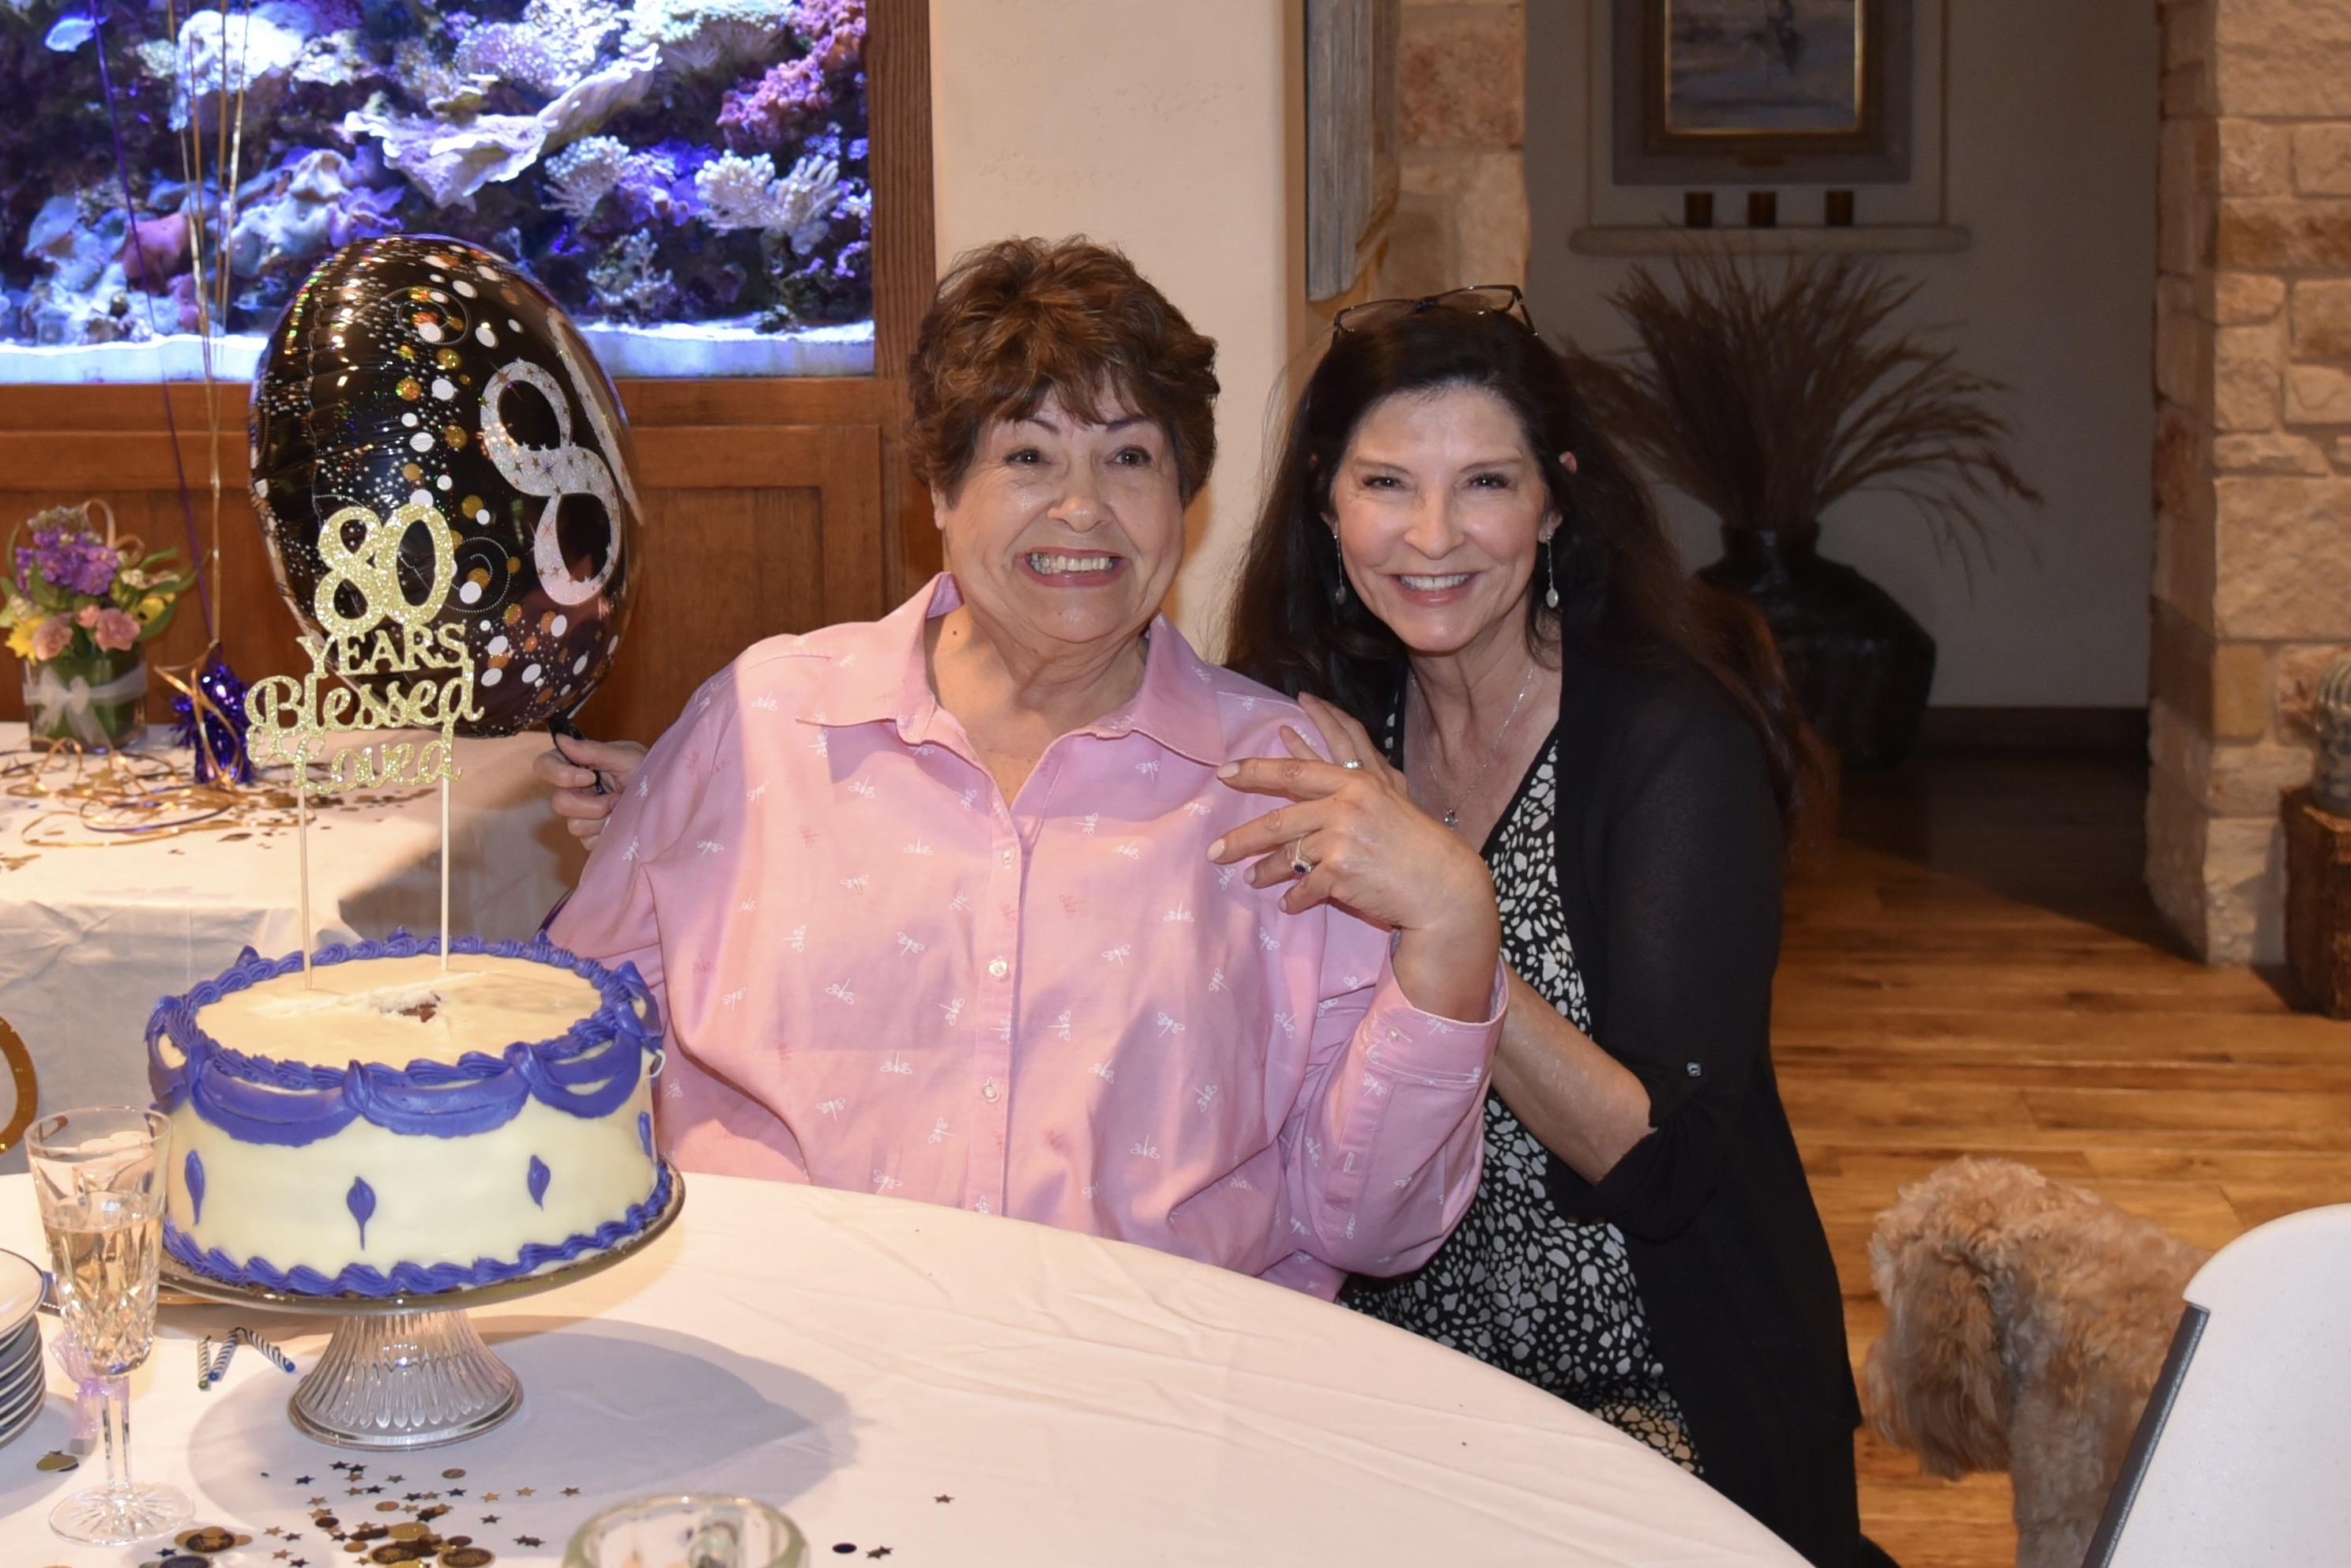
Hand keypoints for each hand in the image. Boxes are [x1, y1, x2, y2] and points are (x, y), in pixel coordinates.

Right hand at [533, 736, 645, 843]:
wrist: (666, 797)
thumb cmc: (647, 770)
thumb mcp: (625, 756)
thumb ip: (592, 750)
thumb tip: (561, 739)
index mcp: (576, 765)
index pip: (544, 766)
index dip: (560, 774)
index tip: (589, 776)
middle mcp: (574, 790)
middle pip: (559, 803)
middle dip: (592, 804)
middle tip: (616, 798)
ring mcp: (581, 814)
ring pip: (575, 826)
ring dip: (603, 818)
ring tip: (622, 808)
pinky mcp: (591, 835)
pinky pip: (589, 841)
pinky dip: (609, 833)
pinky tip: (621, 822)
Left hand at [1210, 693, 1494, 937]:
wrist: (1443, 885)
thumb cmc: (1415, 844)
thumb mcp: (1387, 802)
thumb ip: (1350, 790)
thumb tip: (1308, 792)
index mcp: (1356, 783)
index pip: (1296, 771)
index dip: (1257, 769)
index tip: (1224, 772)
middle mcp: (1347, 805)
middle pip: (1280, 818)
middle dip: (1242, 836)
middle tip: (1215, 849)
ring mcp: (1343, 839)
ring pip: (1288, 855)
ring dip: (1265, 870)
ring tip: (1251, 879)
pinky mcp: (1342, 873)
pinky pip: (1304, 887)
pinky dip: (1295, 898)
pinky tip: (1289, 904)